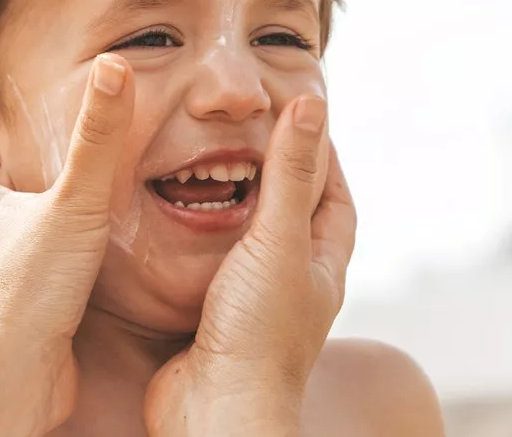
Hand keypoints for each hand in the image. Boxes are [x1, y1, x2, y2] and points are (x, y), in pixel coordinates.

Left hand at [0, 54, 134, 436]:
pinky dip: (46, 282)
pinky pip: (31, 296)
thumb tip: (112, 64)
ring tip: (54, 222)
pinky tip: (75, 280)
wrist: (13, 377)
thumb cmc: (28, 289)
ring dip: (21, 240)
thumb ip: (98, 139)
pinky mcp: (22, 327)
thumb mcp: (74, 202)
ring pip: (1, 257)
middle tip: (14, 172)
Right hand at [144, 96, 355, 436]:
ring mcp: (252, 304)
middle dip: (276, 177)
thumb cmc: (256, 334)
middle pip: (293, 219)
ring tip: (207, 172)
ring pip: (249, 244)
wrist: (215, 411)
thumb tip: (311, 105)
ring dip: (233, 209)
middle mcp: (292, 285)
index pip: (335, 200)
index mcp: (321, 266)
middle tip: (248, 137)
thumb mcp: (276, 240)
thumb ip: (288, 173)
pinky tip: (175, 230)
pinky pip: (211, 268)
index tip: (300, 119)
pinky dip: (198, 242)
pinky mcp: (213, 320)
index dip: (323, 158)